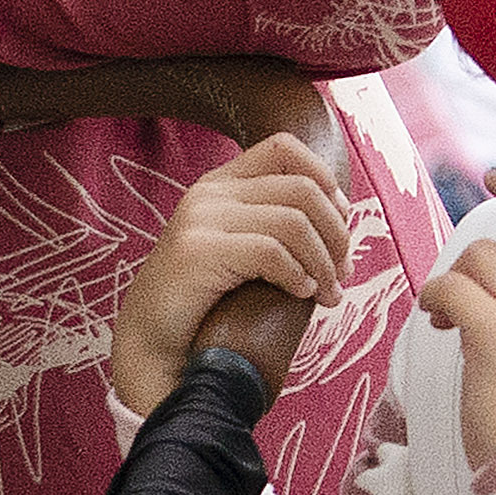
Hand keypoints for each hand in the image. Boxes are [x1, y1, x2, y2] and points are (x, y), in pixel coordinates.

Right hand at [109, 133, 354, 416]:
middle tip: (342, 274)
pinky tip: (301, 294)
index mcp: (219, 185)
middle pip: (302, 188)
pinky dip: (298, 275)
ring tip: (326, 294)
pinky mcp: (197, 251)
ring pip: (294, 222)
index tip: (341, 219)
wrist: (152, 347)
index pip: (283, 148)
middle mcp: (208, 193)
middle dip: (336, 233)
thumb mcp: (243, 249)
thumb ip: (277, 224)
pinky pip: (271, 252)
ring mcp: (200, 219)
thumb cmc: (206, 305)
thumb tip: (343, 215)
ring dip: (323, 262)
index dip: (325, 177)